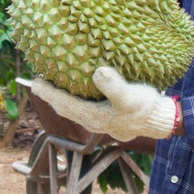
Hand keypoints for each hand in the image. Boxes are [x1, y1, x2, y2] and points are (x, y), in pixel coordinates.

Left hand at [30, 66, 177, 141]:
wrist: (160, 121)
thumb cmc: (144, 109)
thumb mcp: (130, 96)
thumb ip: (113, 86)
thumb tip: (97, 72)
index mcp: (93, 116)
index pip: (64, 104)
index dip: (48, 93)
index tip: (34, 81)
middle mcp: (92, 121)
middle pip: (65, 107)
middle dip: (51, 94)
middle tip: (37, 79)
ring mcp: (99, 120)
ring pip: (73, 108)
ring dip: (62, 96)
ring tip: (53, 81)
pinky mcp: (106, 116)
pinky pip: (84, 105)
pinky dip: (75, 95)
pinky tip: (78, 85)